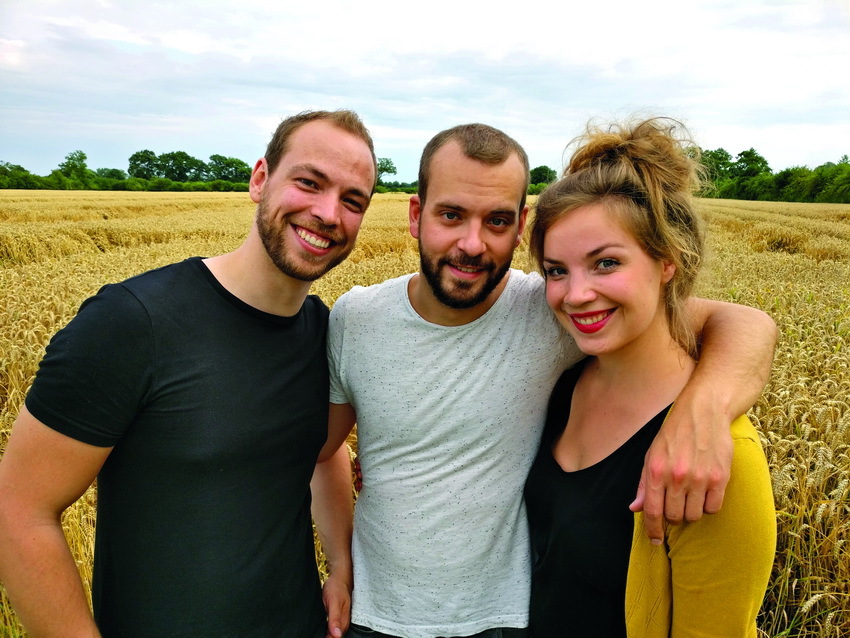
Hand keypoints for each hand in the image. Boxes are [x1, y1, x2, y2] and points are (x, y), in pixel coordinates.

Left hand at [322, 570, 351, 637]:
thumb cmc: (336, 588)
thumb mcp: (334, 602)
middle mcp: (344, 622)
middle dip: (329, 637)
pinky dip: (329, 631)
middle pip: (336, 636)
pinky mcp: (338, 617)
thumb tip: (336, 635)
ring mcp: (341, 620)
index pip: (336, 637)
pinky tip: (323, 629)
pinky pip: (334, 628)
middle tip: (317, 636)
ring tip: (319, 634)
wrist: (339, 578)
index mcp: (344, 621)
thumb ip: (335, 619)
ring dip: (328, 635)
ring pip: (335, 633)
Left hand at [629, 399, 732, 543]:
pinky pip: (713, 508)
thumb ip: (644, 484)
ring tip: (690, 495)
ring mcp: (700, 478)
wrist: (704, 411)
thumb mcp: (651, 454)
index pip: (652, 512)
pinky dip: (708, 505)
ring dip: (691, 511)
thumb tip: (635, 509)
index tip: (655, 541)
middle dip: (673, 516)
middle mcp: (677, 476)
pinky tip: (704, 491)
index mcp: (656, 470)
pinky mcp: (720, 477)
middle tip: (675, 504)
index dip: (652, 530)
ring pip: (694, 515)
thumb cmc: (674, 433)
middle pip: (674, 516)